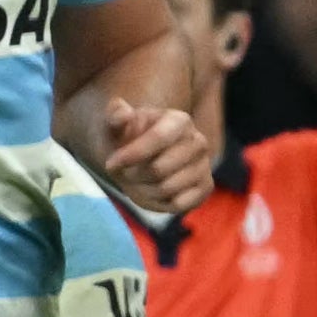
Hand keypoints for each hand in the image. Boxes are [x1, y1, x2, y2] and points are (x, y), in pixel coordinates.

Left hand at [100, 99, 216, 212]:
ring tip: (137, 181)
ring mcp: (204, 165)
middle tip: (124, 172)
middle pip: (159, 169)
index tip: (110, 164)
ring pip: (167, 188)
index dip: (132, 154)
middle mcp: (198, 141)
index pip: (159, 137)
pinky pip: (180, 204)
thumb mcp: (114, 125)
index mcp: (179, 120)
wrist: (142, 158)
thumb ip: (115, 116)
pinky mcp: (206, 188)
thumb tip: (123, 112)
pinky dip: (160, 203)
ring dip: (143, 189)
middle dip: (134, 175)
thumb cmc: (127, 139)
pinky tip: (152, 192)